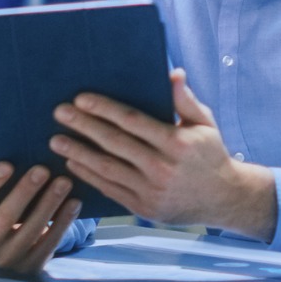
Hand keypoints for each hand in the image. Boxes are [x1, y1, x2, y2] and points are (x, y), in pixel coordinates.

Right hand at [0, 162, 82, 275]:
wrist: (12, 246)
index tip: (8, 164)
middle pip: (4, 217)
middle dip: (25, 191)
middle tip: (43, 169)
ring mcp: (7, 260)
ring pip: (30, 230)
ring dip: (49, 204)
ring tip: (64, 182)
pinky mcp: (30, 267)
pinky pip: (49, 243)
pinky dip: (63, 221)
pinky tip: (74, 202)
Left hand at [51, 68, 276, 239]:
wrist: (224, 199)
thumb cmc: (211, 154)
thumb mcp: (204, 123)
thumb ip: (185, 99)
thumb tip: (172, 73)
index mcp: (177, 143)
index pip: (132, 121)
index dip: (104, 109)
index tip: (81, 98)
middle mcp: (162, 168)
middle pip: (114, 143)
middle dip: (83, 126)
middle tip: (59, 113)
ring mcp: (152, 192)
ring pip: (107, 168)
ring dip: (78, 152)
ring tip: (56, 139)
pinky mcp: (144, 209)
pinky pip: (110, 190)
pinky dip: (88, 176)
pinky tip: (72, 163)